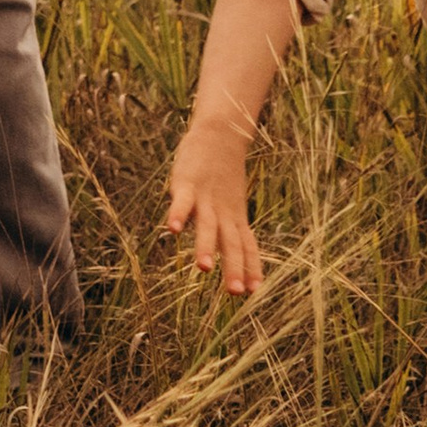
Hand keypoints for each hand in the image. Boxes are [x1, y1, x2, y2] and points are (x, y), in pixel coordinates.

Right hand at [164, 123, 265, 296]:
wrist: (220, 134)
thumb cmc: (224, 175)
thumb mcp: (233, 204)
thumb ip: (234, 230)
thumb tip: (240, 258)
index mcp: (235, 218)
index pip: (247, 246)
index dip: (250, 268)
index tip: (253, 292)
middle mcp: (223, 211)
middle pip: (230, 242)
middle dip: (233, 267)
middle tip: (235, 292)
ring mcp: (205, 198)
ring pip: (207, 225)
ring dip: (206, 246)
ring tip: (204, 268)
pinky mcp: (187, 183)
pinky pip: (182, 202)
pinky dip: (179, 214)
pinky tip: (174, 230)